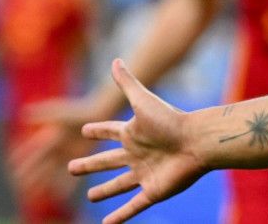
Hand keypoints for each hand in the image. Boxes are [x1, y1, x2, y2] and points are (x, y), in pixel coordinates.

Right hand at [10, 95, 106, 197]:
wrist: (100, 112)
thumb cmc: (79, 109)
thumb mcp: (61, 112)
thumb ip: (43, 114)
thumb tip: (23, 114)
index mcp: (49, 136)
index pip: (33, 149)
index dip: (23, 157)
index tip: (12, 165)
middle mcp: (56, 147)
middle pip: (40, 164)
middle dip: (30, 173)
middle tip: (21, 185)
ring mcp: (66, 154)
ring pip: (53, 172)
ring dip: (45, 182)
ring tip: (37, 194)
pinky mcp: (79, 159)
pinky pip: (71, 175)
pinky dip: (66, 185)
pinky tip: (62, 196)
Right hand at [69, 59, 206, 223]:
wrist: (196, 141)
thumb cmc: (170, 120)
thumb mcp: (143, 101)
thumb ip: (128, 83)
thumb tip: (115, 60)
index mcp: (132, 133)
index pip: (109, 132)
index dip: (97, 131)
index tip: (84, 130)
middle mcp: (137, 154)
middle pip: (108, 161)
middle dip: (90, 164)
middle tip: (71, 167)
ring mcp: (144, 173)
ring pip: (118, 184)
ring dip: (104, 191)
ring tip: (90, 196)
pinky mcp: (153, 191)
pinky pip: (133, 207)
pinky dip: (120, 216)